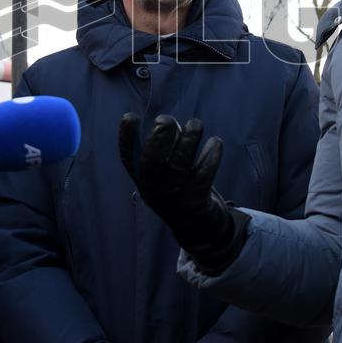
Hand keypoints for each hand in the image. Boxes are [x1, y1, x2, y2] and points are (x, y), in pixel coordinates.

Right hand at [118, 114, 247, 272]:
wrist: (194, 225)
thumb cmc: (177, 186)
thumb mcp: (164, 170)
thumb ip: (168, 145)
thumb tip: (176, 126)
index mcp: (142, 178)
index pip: (128, 158)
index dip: (126, 138)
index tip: (129, 117)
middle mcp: (155, 188)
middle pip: (151, 164)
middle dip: (157, 139)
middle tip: (165, 119)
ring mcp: (175, 195)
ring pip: (179, 165)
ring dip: (188, 141)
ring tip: (195, 124)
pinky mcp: (197, 198)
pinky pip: (204, 174)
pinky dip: (211, 156)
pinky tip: (215, 143)